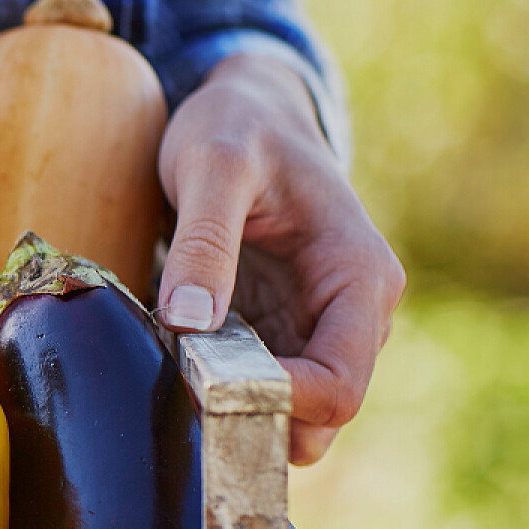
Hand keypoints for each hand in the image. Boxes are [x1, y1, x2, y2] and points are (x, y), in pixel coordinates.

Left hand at [157, 53, 405, 465]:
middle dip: (255, 420)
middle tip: (178, 401)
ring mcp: (317, 326)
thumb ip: (206, 241)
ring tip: (169, 383)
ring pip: (290, 412)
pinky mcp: (279, 331)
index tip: (206, 390)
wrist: (244, 109)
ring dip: (234, 412)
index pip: (341, 384)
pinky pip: (258, 386)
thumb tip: (189, 323)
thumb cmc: (236, 126)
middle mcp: (353, 313)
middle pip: (319, 415)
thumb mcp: (213, 167)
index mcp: (358, 276)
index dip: (280, 406)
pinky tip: (171, 370)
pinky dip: (219, 391)